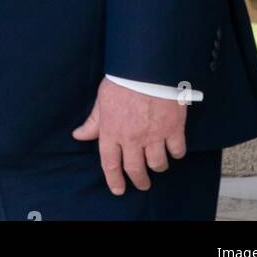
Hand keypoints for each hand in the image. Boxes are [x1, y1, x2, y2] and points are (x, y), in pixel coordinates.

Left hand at [72, 76, 187, 194]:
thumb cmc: (123, 80)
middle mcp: (132, 137)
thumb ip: (93, 122)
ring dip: (157, 167)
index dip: (114, 180)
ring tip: (156, 164)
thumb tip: (79, 135)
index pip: (110, 163)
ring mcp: (154, 135)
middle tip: (142, 183)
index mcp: (112, 130)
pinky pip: (177, 151)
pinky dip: (176, 153)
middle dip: (139, 181)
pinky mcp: (173, 129)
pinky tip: (173, 149)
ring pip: (157, 164)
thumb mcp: (102, 100)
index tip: (118, 189)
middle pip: (136, 170)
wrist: (147, 67)